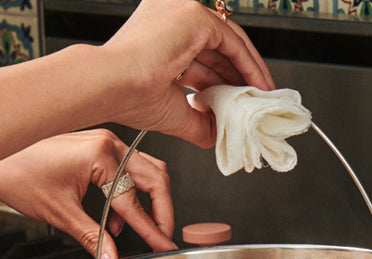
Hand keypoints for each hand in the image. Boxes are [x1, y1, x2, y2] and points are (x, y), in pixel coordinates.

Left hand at [0, 129, 175, 258]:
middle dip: (161, 211)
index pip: (135, 201)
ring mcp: (104, 143)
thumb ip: (93, 236)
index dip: (152, 229)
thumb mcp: (60, 213)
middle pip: (155, 178)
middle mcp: (108, 144)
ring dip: (146, 202)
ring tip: (135, 229)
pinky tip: (113, 218)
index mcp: (101, 156)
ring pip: (145, 172)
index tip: (164, 244)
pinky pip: (127, 171)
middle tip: (162, 236)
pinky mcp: (97, 148)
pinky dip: (127, 195)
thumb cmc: (17, 173)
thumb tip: (112, 257)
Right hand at [101, 0, 275, 147]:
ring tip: (261, 99)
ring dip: (249, 72)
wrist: (111, 86)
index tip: (237, 100)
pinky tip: (257, 87)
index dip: (222, 80)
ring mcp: (182, 9)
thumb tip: (219, 133)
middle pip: (217, 47)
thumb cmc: (127, 96)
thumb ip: (199, 119)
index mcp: (160, 33)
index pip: (201, 55)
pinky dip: (249, 65)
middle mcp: (170, 14)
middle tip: (255, 101)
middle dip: (239, 77)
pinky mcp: (193, 14)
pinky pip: (232, 41)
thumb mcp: (173, 111)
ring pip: (229, 41)